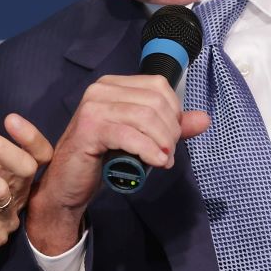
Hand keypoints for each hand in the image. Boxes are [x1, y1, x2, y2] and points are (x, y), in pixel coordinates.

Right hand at [26, 75, 208, 253]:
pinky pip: (130, 135)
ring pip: (145, 116)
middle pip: (155, 101)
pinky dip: (149, 150)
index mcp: (112, 86)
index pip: (158, 86)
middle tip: (167, 154)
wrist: (66, 185)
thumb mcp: (139, 140)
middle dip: (170, 130)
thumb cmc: (100, 160)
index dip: (174, 112)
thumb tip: (204, 119)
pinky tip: (157, 162)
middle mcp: (100, 90)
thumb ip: (169, 128)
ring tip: (163, 161)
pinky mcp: (89, 129)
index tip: (170, 138)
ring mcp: (93, 107)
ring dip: (162, 142)